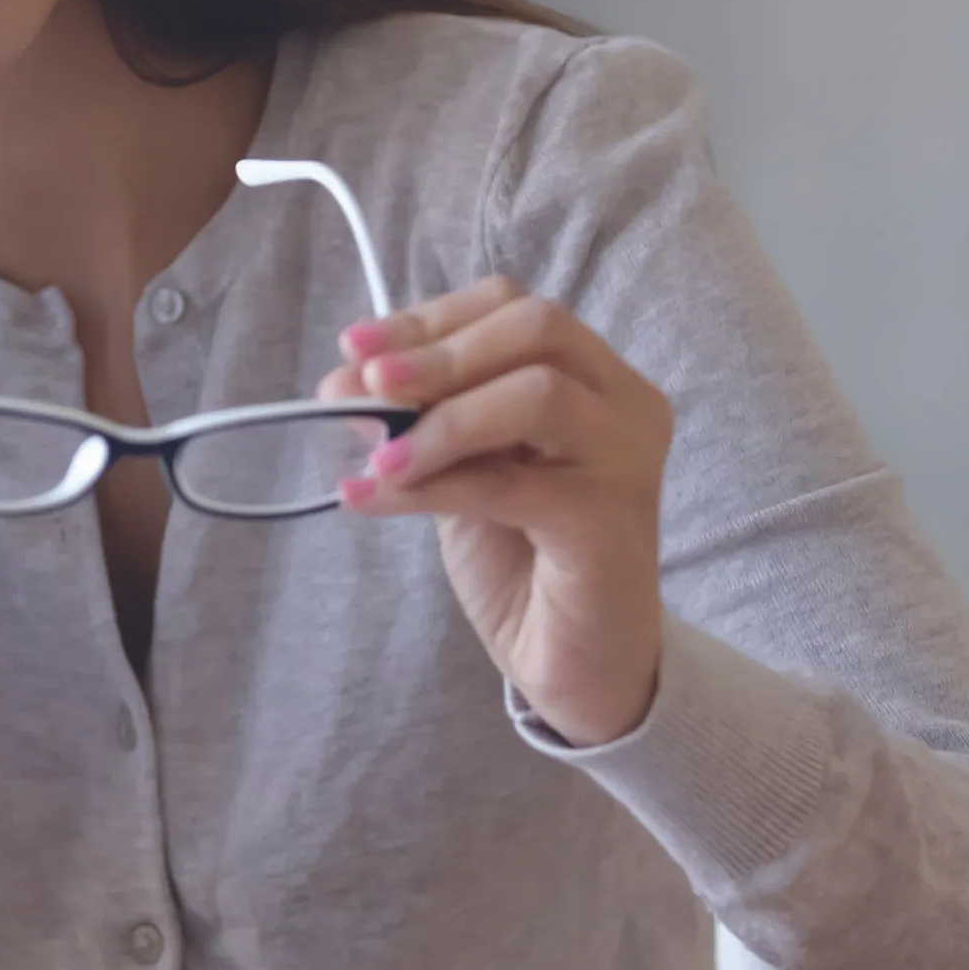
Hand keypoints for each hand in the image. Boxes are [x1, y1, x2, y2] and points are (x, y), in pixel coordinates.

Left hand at [319, 279, 673, 746]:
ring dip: (440, 417)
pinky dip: (432, 484)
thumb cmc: (520, 555)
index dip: (430, 318)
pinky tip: (372, 496)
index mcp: (593, 375)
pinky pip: (512, 481)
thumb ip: (419, 417)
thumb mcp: (460, 466)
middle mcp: (625, 403)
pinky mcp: (610, 520)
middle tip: (364, 385)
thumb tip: (341, 381)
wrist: (572, 662)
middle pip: (537, 327)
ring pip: (537, 393)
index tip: (354, 346)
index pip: (513, 307)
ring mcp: (627, 459)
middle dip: (437, 351)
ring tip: (373, 455)